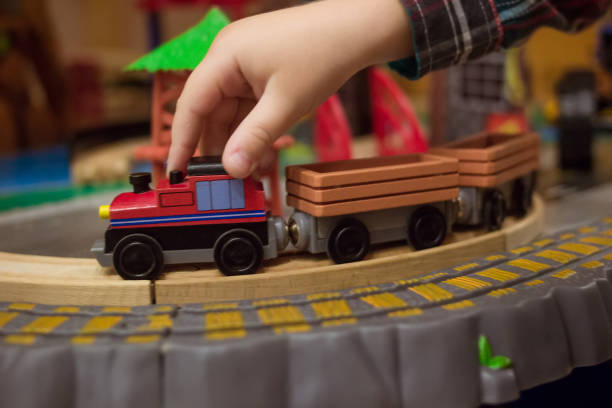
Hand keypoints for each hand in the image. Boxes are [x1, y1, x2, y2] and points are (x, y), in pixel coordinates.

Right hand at [168, 0, 411, 177]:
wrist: (356, 29)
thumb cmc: (322, 54)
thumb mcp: (285, 104)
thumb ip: (255, 138)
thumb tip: (231, 170)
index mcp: (224, 56)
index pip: (191, 105)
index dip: (182, 142)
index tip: (177, 173)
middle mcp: (227, 56)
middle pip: (210, 111)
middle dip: (219, 147)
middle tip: (225, 181)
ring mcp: (244, 62)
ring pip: (230, 111)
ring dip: (239, 141)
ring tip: (250, 171)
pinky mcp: (260, 69)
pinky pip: (247, 104)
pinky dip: (252, 128)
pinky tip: (261, 153)